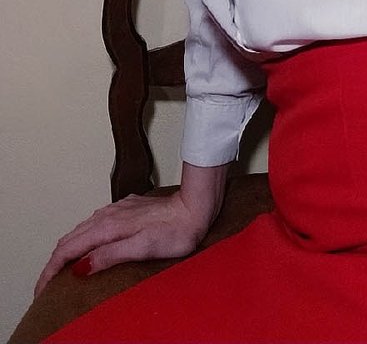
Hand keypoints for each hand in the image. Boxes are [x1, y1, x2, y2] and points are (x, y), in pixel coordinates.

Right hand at [35, 185, 213, 296]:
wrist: (196, 206)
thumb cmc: (176, 230)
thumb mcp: (142, 248)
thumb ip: (110, 255)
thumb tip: (80, 267)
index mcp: (108, 226)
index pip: (68, 249)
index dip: (51, 271)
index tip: (41, 290)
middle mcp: (108, 215)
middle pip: (70, 239)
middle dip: (54, 263)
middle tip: (45, 286)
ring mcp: (117, 210)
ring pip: (81, 230)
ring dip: (67, 250)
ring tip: (61, 270)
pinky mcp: (127, 209)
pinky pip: (95, 224)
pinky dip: (82, 239)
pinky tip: (87, 246)